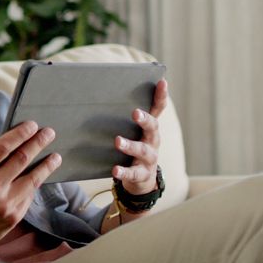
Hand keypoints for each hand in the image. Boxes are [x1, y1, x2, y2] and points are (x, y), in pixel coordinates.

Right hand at [0, 121, 60, 251]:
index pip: (3, 147)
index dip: (20, 133)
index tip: (32, 125)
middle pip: (22, 159)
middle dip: (38, 143)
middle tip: (49, 133)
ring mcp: (5, 204)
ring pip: (32, 179)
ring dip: (46, 166)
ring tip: (55, 156)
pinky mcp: (13, 217)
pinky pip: (29, 196)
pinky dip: (36, 184)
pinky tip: (41, 177)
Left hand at [113, 79, 166, 194]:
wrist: (141, 181)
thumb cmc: (133, 149)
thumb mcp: (133, 132)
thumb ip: (122, 116)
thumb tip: (100, 94)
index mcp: (150, 128)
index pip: (158, 109)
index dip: (161, 96)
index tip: (162, 81)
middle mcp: (153, 141)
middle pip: (153, 128)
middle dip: (145, 120)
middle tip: (135, 113)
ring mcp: (149, 159)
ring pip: (143, 150)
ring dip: (130, 145)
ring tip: (118, 141)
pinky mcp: (141, 175)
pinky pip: (133, 173)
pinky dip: (124, 172)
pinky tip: (115, 170)